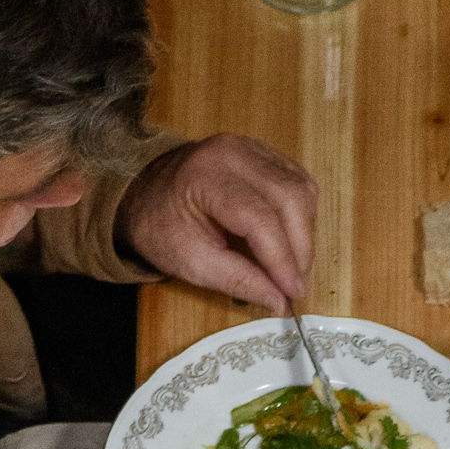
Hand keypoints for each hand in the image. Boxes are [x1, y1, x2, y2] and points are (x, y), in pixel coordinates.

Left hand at [116, 136, 317, 310]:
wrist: (144, 191)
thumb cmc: (162, 226)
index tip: (292, 293)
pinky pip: (299, 183)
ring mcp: (251, 148)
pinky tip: (290, 237)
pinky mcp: (264, 153)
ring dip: (305, 232)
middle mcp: (233, 152)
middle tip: (294, 283)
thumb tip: (279, 300)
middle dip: (300, 248)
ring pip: (301, 189)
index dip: (282, 259)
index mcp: (206, 176)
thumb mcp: (191, 263)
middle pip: (289, 199)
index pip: (260, 218)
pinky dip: (302, 215)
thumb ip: (237, 281)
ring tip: (291, 263)